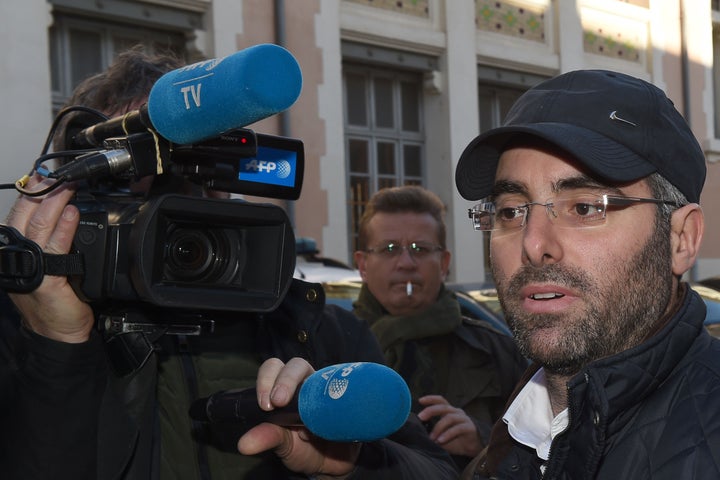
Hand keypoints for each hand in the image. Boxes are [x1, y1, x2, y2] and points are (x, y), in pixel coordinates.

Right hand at [5, 175, 93, 342]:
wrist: (59, 332)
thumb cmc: (55, 299)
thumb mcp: (48, 263)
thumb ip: (49, 239)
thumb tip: (62, 209)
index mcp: (14, 250)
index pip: (19, 214)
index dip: (31, 192)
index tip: (43, 175)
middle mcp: (15, 256)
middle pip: (25, 215)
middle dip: (41, 191)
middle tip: (56, 174)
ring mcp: (29, 267)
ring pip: (38, 226)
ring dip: (54, 202)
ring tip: (66, 186)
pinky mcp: (45, 278)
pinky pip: (55, 247)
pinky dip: (64, 228)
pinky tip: (72, 213)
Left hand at [237, 358, 360, 477]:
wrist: (334, 464)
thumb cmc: (305, 449)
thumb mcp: (283, 445)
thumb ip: (265, 438)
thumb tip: (243, 444)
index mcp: (285, 389)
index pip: (273, 369)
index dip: (267, 379)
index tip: (264, 404)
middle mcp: (306, 384)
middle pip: (296, 365)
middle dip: (286, 379)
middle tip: (278, 401)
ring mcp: (329, 390)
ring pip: (322, 372)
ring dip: (313, 389)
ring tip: (304, 412)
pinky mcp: (347, 399)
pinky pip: (345, 391)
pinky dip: (336, 405)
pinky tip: (328, 423)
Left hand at [417, 394, 483, 456]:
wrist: (473, 449)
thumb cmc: (456, 440)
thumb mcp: (441, 435)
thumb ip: (432, 432)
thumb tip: (419, 432)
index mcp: (449, 411)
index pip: (440, 401)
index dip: (431, 399)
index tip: (420, 400)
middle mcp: (456, 412)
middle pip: (443, 407)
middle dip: (430, 410)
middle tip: (421, 417)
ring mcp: (464, 419)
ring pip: (449, 418)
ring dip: (438, 427)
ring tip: (432, 438)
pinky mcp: (469, 427)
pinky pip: (457, 429)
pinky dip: (447, 434)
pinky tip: (441, 440)